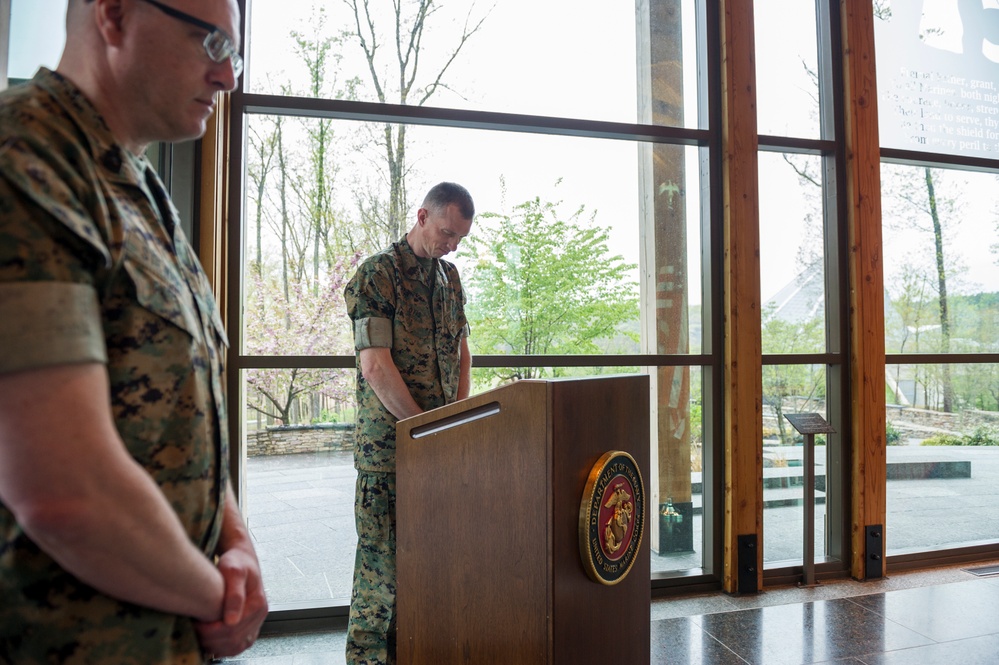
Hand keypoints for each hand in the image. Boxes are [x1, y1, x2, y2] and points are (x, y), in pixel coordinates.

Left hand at [194, 542, 268, 657]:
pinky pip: (237, 646)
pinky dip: (223, 648)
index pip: (232, 629)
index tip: (196, 622)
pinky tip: (210, 640)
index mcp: (258, 604)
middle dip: (210, 638)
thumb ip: (234, 594)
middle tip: (194, 628)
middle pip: (233, 640)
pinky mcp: (249, 626)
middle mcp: (259, 616)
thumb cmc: (237, 562)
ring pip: (235, 646)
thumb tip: (232, 620)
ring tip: (200, 634)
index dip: (211, 631)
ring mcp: (255, 622)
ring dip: (215, 646)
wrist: (242, 559)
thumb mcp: (234, 571)